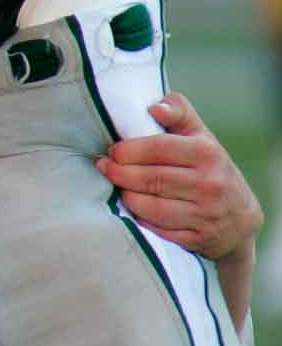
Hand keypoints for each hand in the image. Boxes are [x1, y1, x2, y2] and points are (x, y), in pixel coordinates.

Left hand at [95, 92, 262, 260]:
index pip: (158, 149)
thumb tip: (154, 107)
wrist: (241, 216)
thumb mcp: (200, 135)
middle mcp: (209, 184)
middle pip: (152, 179)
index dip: (128, 150)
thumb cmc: (211, 167)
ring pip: (152, 207)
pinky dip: (141, 220)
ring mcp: (205, 214)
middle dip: (120, 173)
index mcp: (207, 153)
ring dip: (127, 197)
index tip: (112, 151)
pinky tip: (133, 209)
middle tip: (104, 168)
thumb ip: (178, 112)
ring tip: (117, 187)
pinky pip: (159, 230)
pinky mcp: (199, 238)